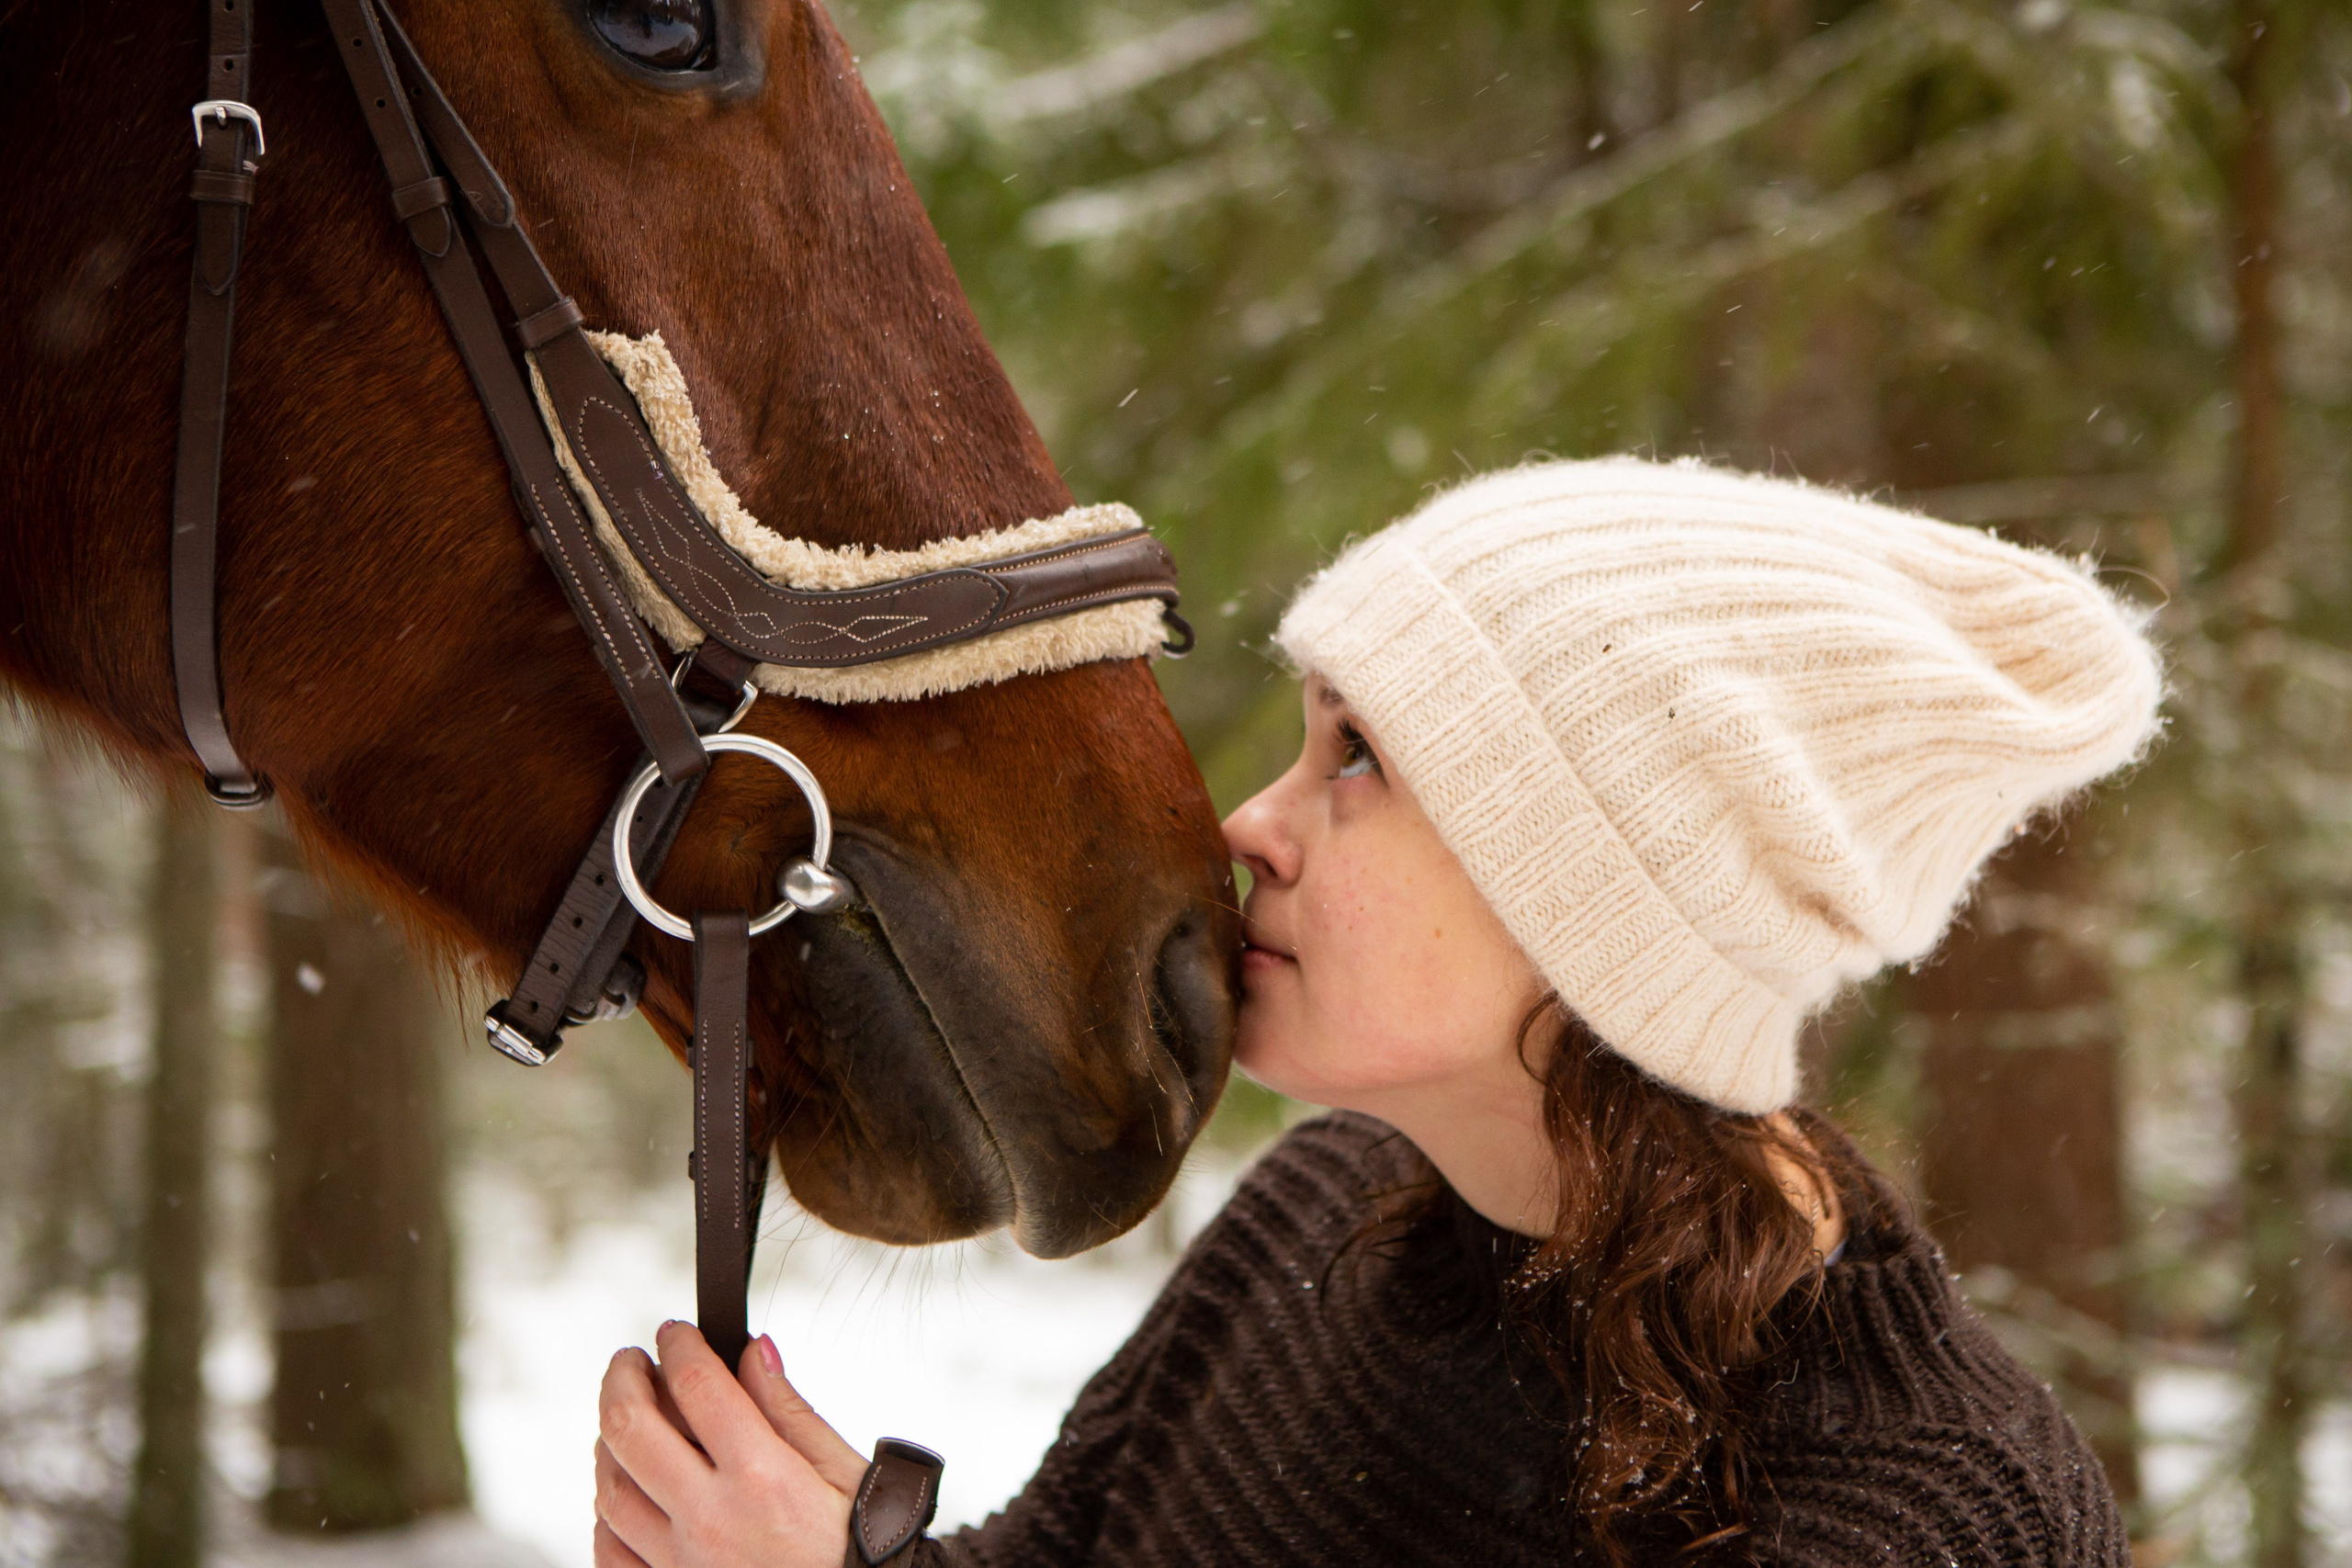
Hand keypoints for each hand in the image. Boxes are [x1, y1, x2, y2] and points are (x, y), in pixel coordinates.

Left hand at [594, 1322, 871, 1567]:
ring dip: (610, 1443)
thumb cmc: (858, 1551)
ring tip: (629, 1421)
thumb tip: (753, 1352)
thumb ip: (789, 1409)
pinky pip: (610, 1551)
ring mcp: (683, 1561)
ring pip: (612, 1489)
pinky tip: (626, 1491)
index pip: (697, 1385)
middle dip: (622, 1380)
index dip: (679, 1345)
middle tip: (631, 1362)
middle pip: (631, 1429)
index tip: (676, 1334)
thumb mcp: (842, 1469)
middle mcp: (711, 1518)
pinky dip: (605, 1515)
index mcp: (761, 1476)